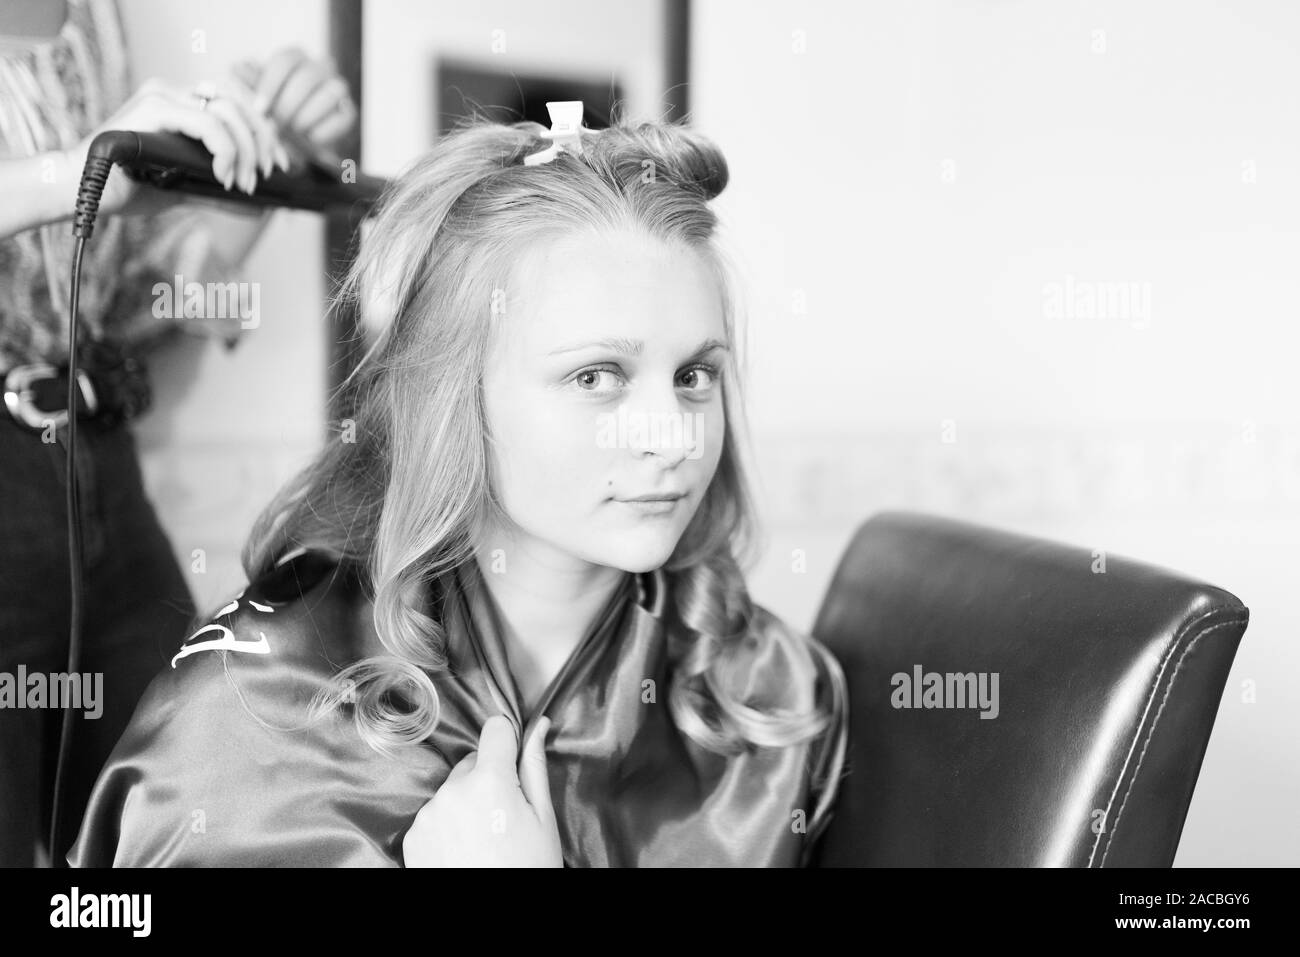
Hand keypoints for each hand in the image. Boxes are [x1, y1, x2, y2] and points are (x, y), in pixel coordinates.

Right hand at [67, 73, 288, 217]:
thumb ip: (219, 187)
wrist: (80, 191)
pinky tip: (224, 175)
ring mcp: (163, 98)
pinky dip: (226, 150)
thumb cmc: (127, 187)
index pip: (239, 105)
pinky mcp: (153, 108)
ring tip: (243, 182)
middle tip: (268, 174)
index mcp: (184, 106)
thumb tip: (261, 205)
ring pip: (228, 112)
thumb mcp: (186, 188)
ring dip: (247, 149)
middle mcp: (174, 94)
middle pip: (240, 104)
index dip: (265, 132)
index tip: (278, 164)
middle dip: (264, 141)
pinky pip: (207, 123)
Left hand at [233, 47, 356, 161]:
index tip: (260, 108)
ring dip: (306, 117)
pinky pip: (342, 118)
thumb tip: (237, 69)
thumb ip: (246, 84)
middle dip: (288, 105)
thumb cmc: (274, 116)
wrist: (299, 146)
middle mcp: (320, 68)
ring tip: (294, 131)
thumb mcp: (256, 99)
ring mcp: (338, 88)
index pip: (286, 60)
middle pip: (307, 77)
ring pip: (330, 94)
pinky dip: (323, 131)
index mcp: (295, 59)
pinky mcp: (349, 112)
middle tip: (277, 124)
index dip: (271, 84)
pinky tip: (311, 138)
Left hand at [403, 715, 562, 867]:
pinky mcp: (414, 836)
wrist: (493, 922)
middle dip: (489, 779)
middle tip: (505, 816)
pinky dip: (448, 825)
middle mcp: (452, 791)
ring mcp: (428, 814)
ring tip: (484, 838)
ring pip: (452, 789)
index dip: (508, 740)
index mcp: (490, 781)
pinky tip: (464, 849)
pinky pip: (434, 814)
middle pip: (473, 763)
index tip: (514, 759)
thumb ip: (535, 767)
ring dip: (466, 802)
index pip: (495, 729)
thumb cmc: (527, 869)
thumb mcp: (543, 820)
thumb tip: (538, 727)